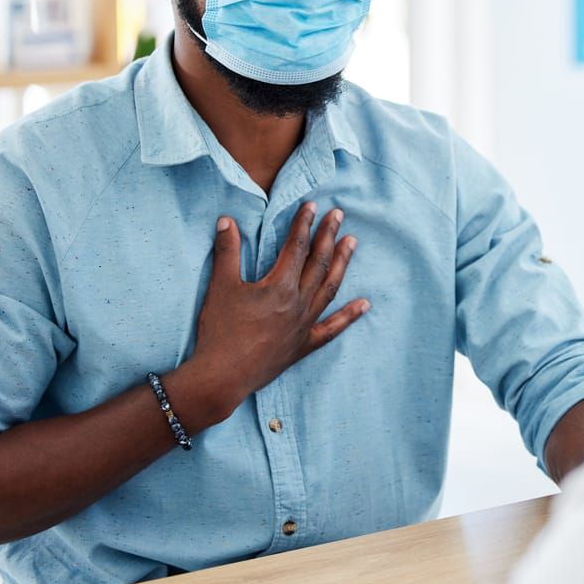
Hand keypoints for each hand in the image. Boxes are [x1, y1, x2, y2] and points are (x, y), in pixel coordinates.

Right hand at [185, 203, 368, 421]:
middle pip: (318, 263)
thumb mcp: (220, 287)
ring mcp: (304, 326)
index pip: (296, 247)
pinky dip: (350, 316)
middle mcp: (298, 303)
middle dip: (328, 236)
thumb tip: (227, 220)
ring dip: (342, 264)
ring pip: (330, 288)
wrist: (222, 377)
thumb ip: (227, 251)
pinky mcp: (304, 345)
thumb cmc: (219, 331)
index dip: (304, 224)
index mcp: (279, 287)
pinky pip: (332, 328)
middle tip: (339, 215)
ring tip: (352, 243)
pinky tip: (364, 305)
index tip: (312, 206)